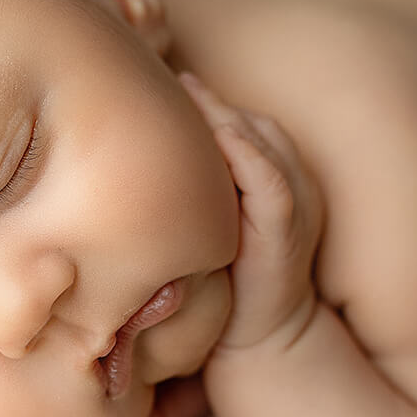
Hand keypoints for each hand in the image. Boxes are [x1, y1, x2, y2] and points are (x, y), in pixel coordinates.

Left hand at [181, 72, 325, 355]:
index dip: (202, 101)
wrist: (259, 342)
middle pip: (248, 119)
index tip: (157, 82)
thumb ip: (184, 191)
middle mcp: (289, 180)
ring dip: (224, 115)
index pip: (236, 121)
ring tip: (185, 91)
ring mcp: (294, 202)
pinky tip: (216, 135)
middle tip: (164, 75)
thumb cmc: (224, 284)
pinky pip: (271, 180)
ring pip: (262, 138)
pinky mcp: (288, 229)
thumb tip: (121, 159)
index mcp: (268, 176)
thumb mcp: (199, 227)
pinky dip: (246, 154)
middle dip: (209, 99)